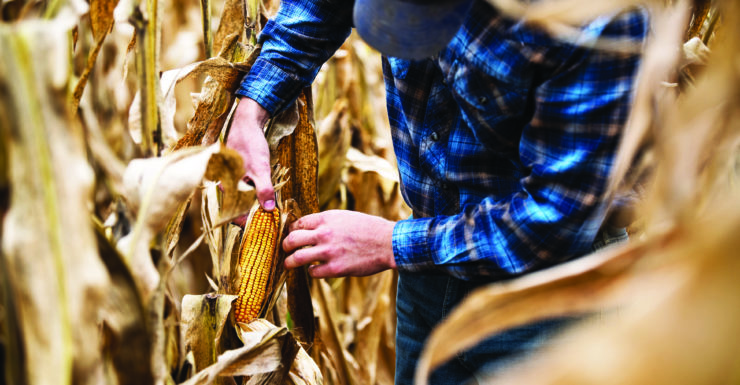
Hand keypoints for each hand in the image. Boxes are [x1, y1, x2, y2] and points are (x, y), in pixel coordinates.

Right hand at [227, 98, 274, 214]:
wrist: (247, 122)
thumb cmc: (250, 144)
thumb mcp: (260, 168)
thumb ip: (264, 189)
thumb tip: (268, 209)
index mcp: (226, 186)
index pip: (234, 213)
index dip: (247, 222)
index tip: (262, 229)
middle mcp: (225, 185)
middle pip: (239, 208)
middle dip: (253, 216)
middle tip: (269, 222)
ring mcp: (231, 179)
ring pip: (243, 199)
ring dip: (255, 205)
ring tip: (269, 212)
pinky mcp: (238, 174)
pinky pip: (246, 189)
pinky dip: (255, 194)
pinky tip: (266, 196)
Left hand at [282, 210, 396, 277]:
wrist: (388, 243)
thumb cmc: (369, 229)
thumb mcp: (345, 217)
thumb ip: (327, 222)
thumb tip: (310, 229)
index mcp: (327, 218)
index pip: (298, 223)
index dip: (291, 230)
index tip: (291, 236)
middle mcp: (324, 233)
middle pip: (291, 240)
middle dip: (285, 246)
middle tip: (285, 250)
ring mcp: (328, 252)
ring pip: (297, 258)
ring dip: (290, 262)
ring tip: (289, 264)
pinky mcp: (335, 269)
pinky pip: (313, 272)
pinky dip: (312, 271)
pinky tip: (317, 270)